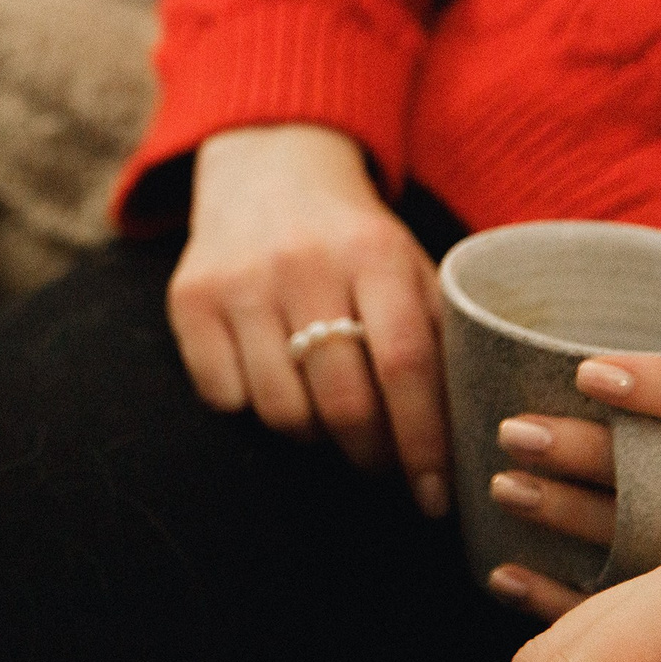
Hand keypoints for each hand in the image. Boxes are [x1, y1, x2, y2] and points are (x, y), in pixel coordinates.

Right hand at [173, 123, 449, 515]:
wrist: (268, 166)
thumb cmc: (355, 240)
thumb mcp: (409, 266)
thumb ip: (441, 338)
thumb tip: (470, 439)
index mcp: (373, 252)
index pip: (405, 365)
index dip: (423, 442)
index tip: (435, 496)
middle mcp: (302, 262)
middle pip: (343, 401)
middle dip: (371, 455)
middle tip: (381, 463)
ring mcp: (239, 280)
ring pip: (281, 411)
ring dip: (313, 434)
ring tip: (327, 414)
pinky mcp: (190, 297)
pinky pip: (224, 398)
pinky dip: (253, 408)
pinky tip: (272, 380)